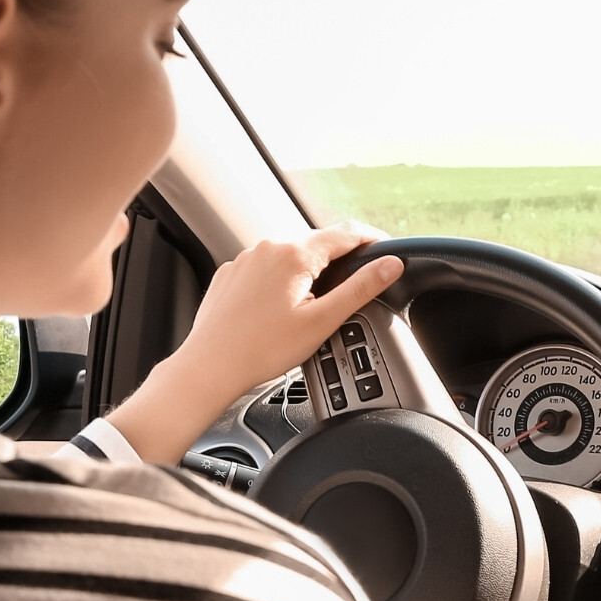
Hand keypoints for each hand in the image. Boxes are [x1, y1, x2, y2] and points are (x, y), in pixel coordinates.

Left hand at [175, 223, 402, 405]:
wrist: (210, 367)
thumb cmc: (262, 349)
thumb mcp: (322, 320)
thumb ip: (361, 288)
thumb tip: (391, 264)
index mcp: (294, 254)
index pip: (347, 233)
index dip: (373, 239)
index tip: (386, 249)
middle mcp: (267, 248)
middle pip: (318, 242)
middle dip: (341, 258)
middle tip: (358, 283)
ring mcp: (246, 260)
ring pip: (290, 255)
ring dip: (310, 270)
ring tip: (318, 303)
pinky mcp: (231, 274)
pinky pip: (266, 268)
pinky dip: (282, 280)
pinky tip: (282, 309)